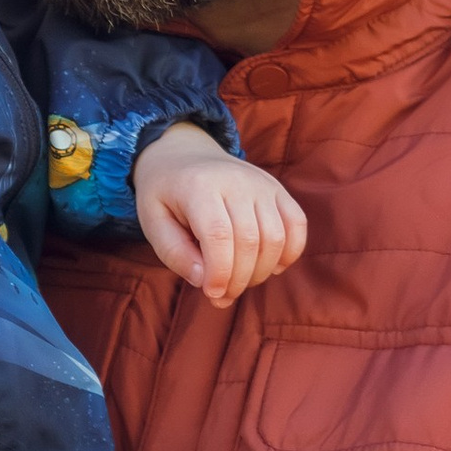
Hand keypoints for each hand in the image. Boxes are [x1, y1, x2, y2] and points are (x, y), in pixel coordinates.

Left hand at [133, 127, 305, 304]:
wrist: (184, 156)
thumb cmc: (166, 195)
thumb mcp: (152, 222)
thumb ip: (174, 253)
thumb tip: (204, 280)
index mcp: (199, 186)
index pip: (218, 235)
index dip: (220, 272)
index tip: (212, 294)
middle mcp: (235, 180)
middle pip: (249, 240)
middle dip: (238, 279)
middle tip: (223, 294)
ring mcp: (261, 183)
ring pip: (276, 238)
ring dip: (261, 272)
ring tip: (240, 281)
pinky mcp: (277, 189)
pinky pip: (297, 225)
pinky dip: (289, 253)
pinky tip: (269, 266)